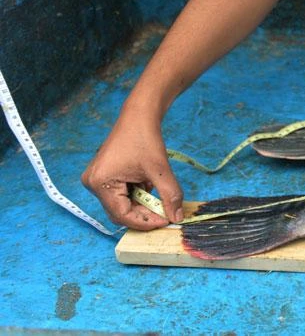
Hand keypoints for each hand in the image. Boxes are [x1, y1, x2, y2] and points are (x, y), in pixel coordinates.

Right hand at [81, 108, 183, 229]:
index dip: (146, 221)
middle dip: (145, 213)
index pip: (122, 215)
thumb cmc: (145, 139)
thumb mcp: (160, 169)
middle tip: (166, 213)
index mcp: (101, 183)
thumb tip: (177, 218)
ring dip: (142, 202)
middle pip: (120, 211)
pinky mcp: (104, 176)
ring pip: (123, 203)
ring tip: (159, 191)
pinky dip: (138, 193)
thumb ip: (170, 195)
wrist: (139, 116)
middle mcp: (93, 184)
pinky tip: (149, 182)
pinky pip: (121, 193)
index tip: (166, 221)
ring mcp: (97, 180)